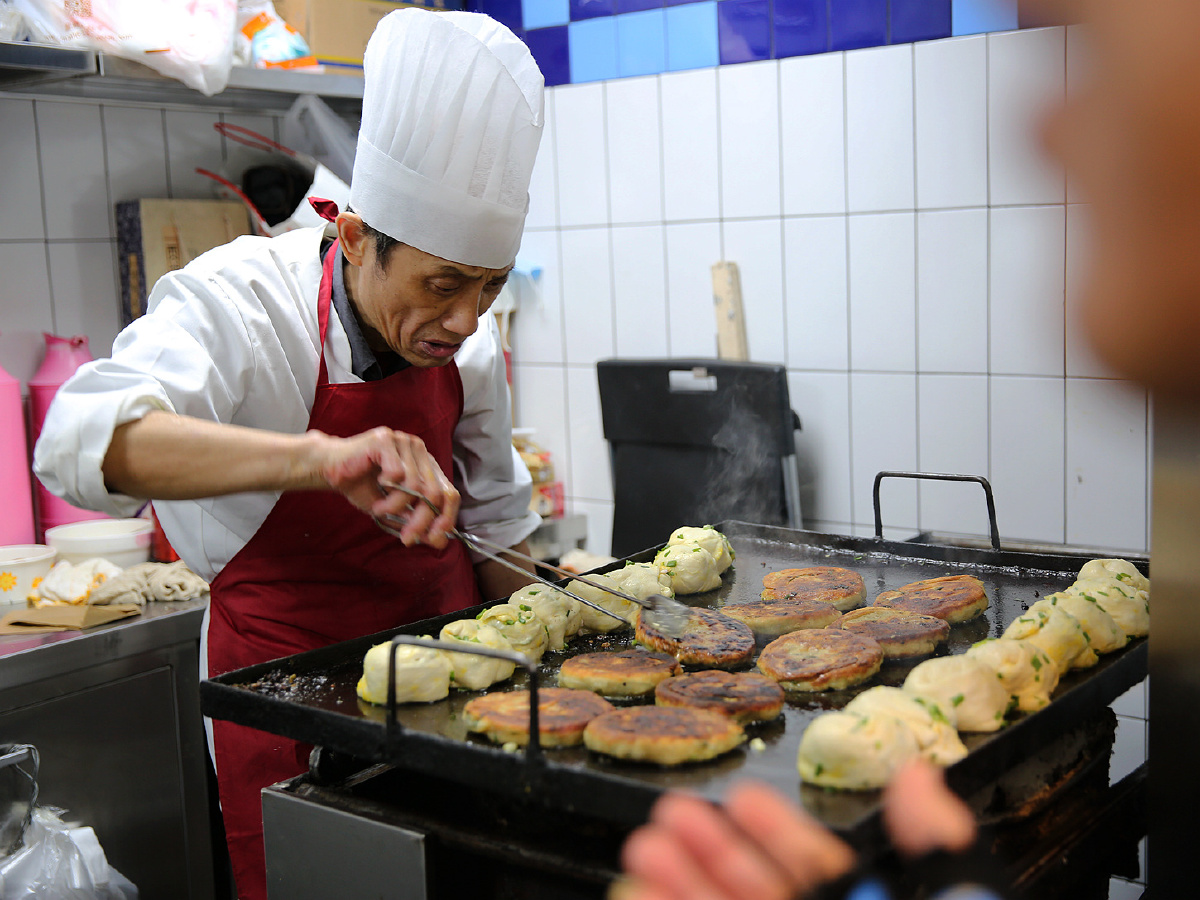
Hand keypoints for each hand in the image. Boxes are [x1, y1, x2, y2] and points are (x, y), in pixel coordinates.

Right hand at [308, 426, 459, 547]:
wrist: (330, 468)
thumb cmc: (362, 486)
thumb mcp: (393, 510)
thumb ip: (415, 521)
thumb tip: (438, 541)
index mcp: (427, 466)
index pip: (450, 494)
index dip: (446, 519)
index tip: (434, 541)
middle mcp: (420, 451)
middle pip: (435, 493)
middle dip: (422, 521)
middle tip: (406, 538)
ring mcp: (405, 442)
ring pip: (415, 486)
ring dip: (396, 507)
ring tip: (380, 509)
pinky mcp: (387, 439)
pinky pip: (397, 474)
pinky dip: (386, 491)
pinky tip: (376, 487)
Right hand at [616, 759, 974, 899]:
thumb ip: (939, 848)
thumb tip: (916, 774)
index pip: (820, 869)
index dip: (778, 832)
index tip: (739, 798)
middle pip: (760, 896)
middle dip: (713, 852)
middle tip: (670, 813)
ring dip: (682, 889)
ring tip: (644, 850)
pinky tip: (641, 899)